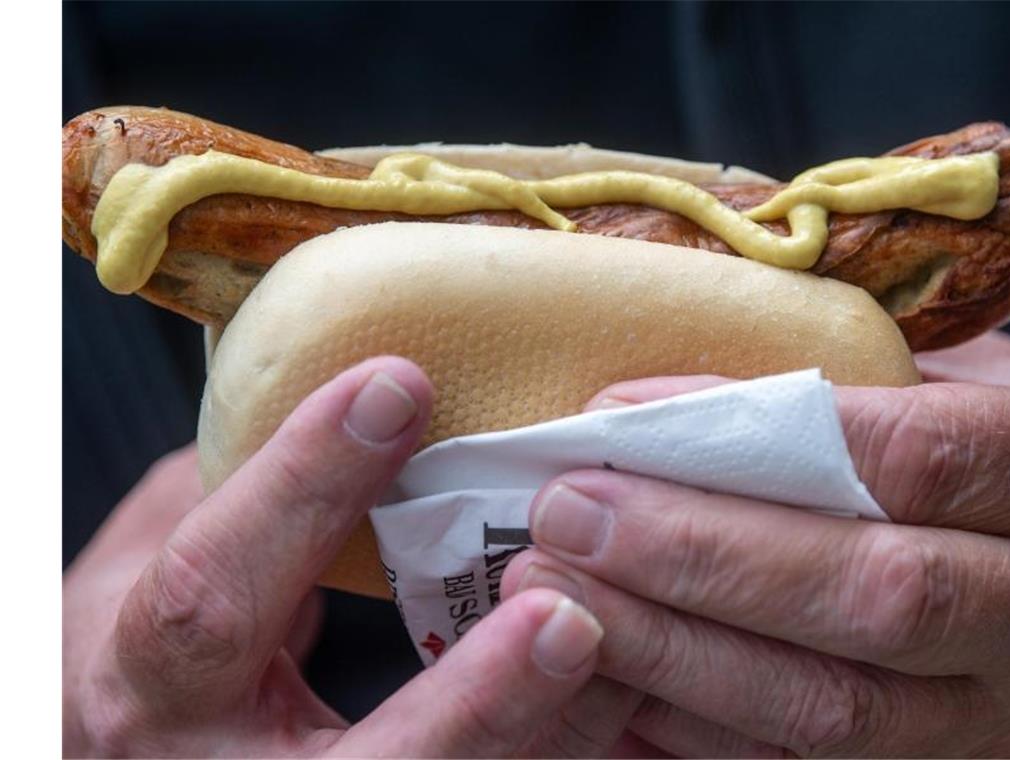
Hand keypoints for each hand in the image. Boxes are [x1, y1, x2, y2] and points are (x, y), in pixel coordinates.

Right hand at [64, 357, 608, 757]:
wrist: (136, 747)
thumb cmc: (153, 641)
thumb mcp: (158, 550)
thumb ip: (246, 477)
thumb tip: (360, 389)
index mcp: (149, 681)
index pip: (215, 591)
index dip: (304, 486)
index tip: (399, 385)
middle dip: (472, 701)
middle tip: (564, 616)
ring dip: (544, 731)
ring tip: (618, 642)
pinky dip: (555, 748)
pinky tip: (612, 689)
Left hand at [503, 333, 1009, 756]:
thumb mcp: (1008, 398)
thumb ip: (888, 394)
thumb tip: (708, 388)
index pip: (913, 457)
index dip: (754, 434)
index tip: (623, 413)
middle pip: (867, 596)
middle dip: (696, 557)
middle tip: (564, 513)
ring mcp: (1007, 718)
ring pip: (832, 707)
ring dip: (675, 654)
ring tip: (559, 595)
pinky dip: (702, 731)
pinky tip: (615, 681)